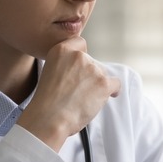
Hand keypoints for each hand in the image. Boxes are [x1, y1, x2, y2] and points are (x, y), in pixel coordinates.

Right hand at [17, 36, 120, 151]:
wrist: (49, 118)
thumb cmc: (47, 102)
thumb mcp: (49, 72)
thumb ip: (65, 65)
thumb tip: (80, 72)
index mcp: (61, 50)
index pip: (80, 43)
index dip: (81, 56)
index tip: (79, 67)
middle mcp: (78, 56)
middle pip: (92, 62)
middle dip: (88, 75)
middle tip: (78, 91)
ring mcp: (92, 69)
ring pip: (102, 75)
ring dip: (96, 86)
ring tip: (82, 100)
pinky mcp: (103, 83)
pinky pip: (115, 84)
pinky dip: (112, 91)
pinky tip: (105, 97)